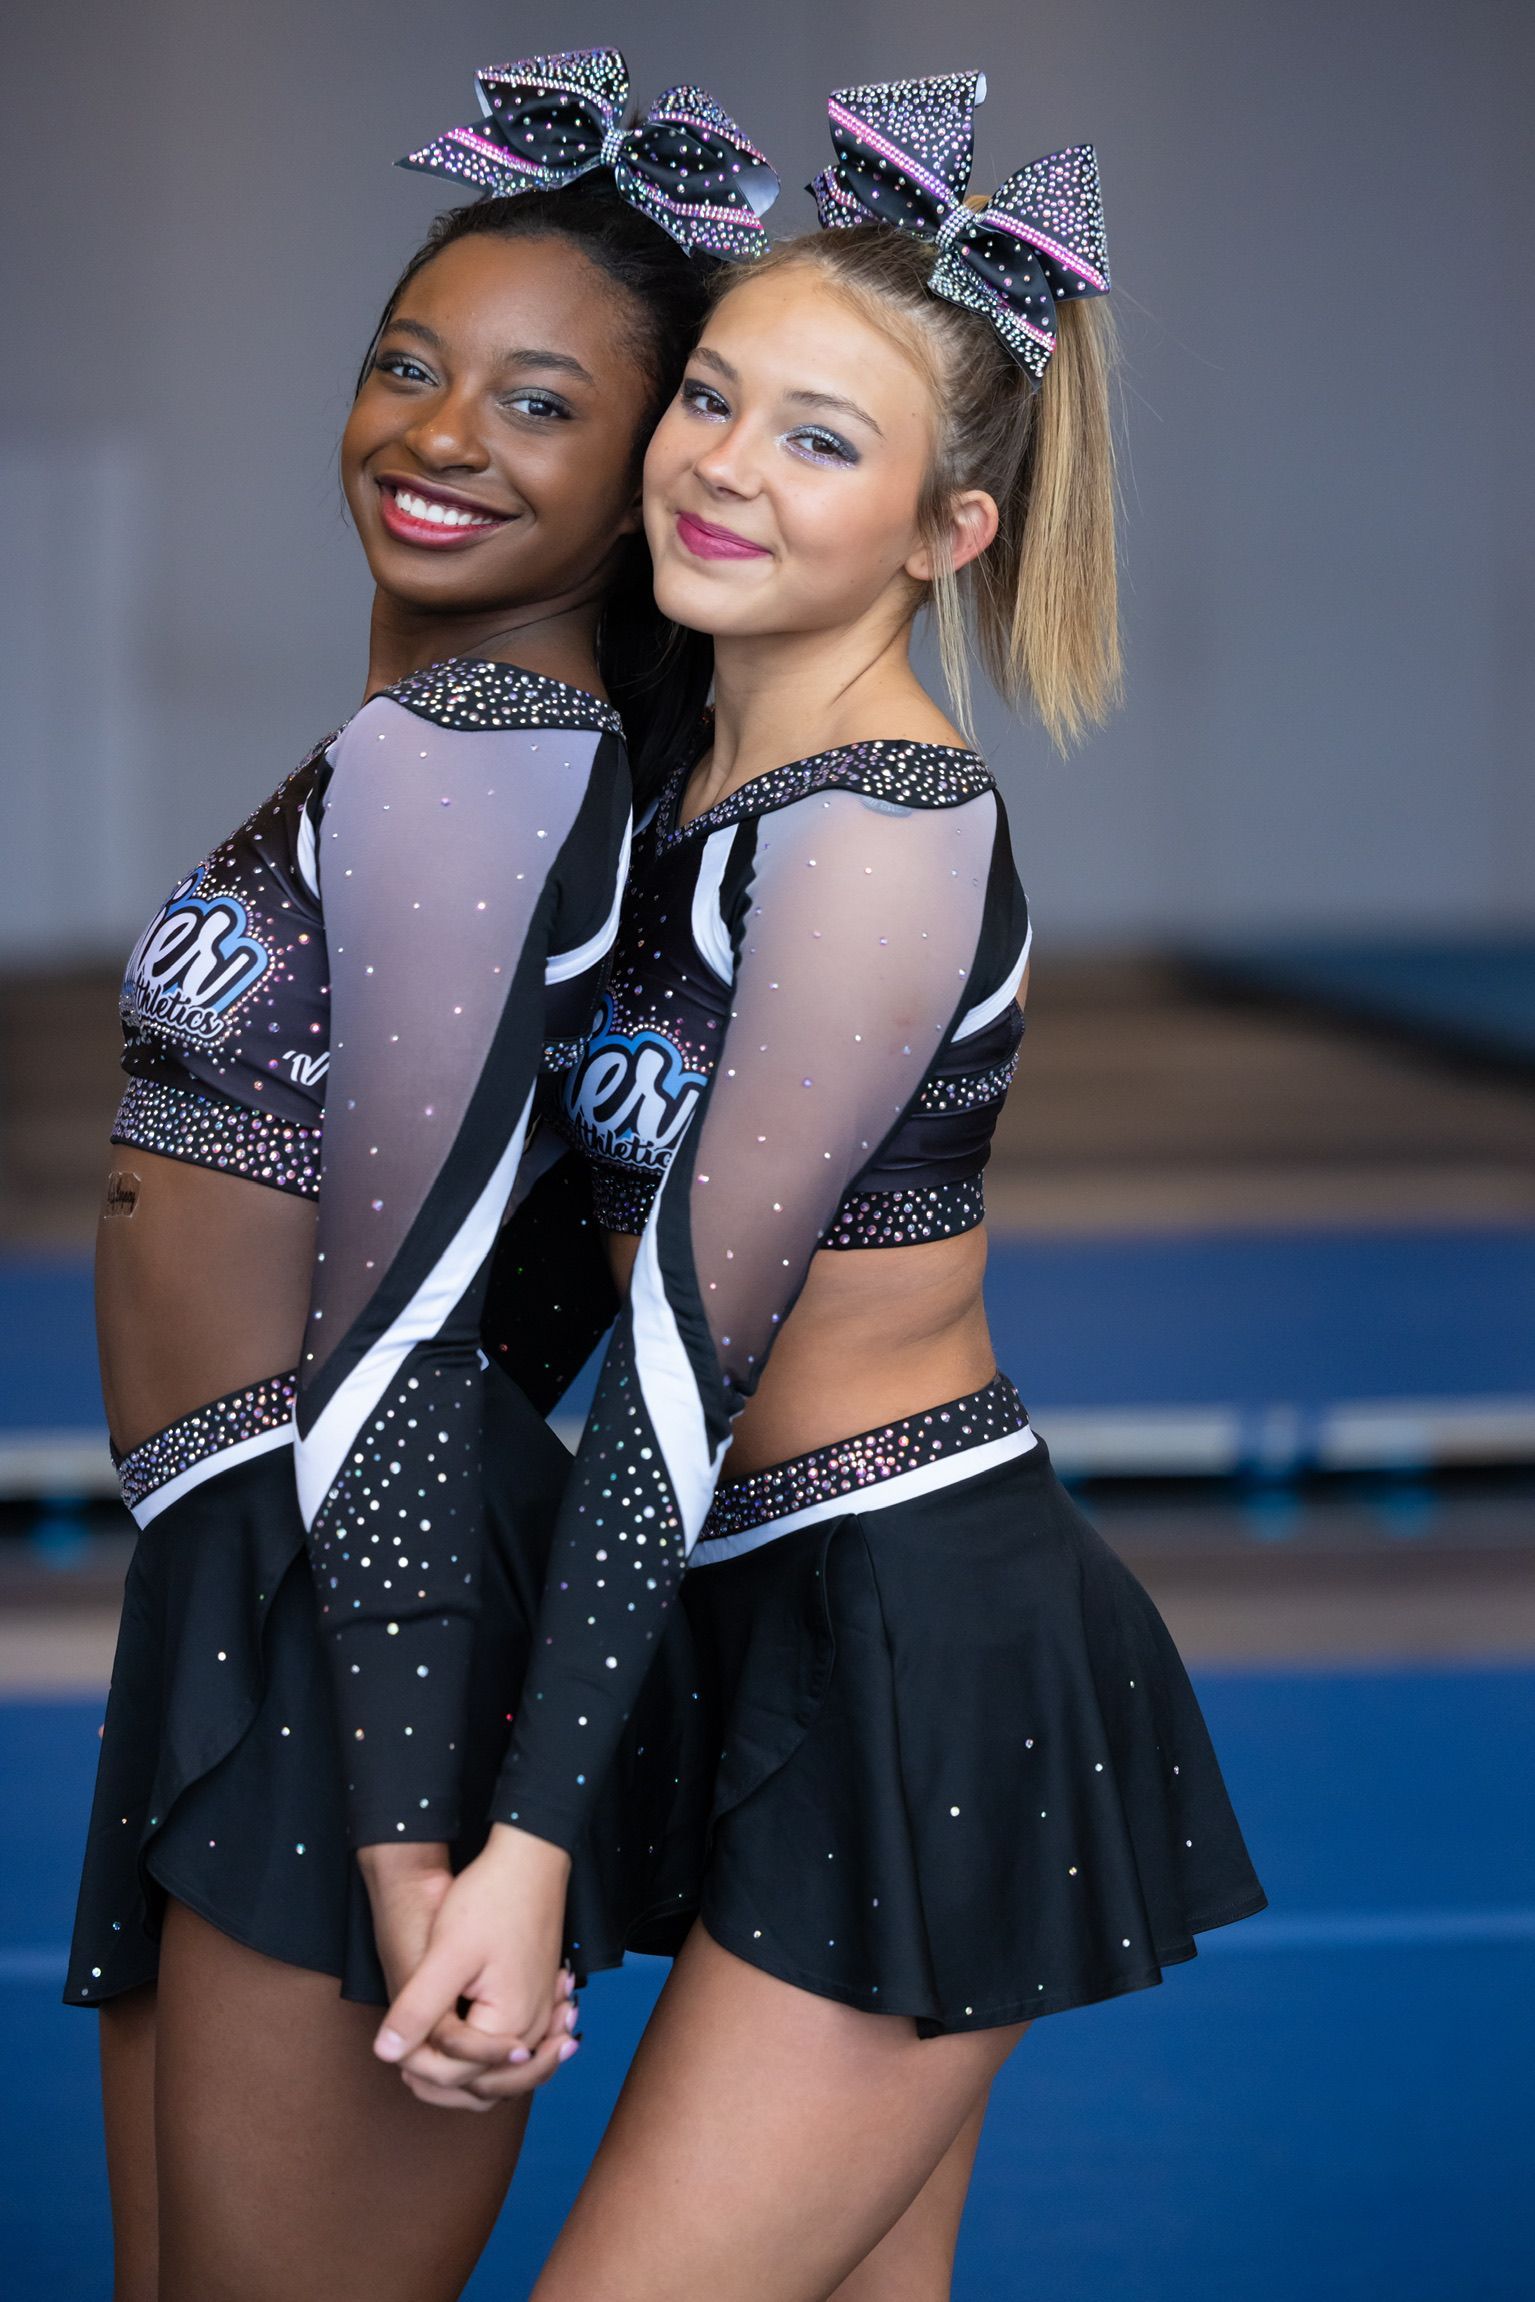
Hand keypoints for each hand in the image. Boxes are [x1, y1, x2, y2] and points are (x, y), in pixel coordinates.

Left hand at [373, 1823, 577, 2105]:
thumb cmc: (490, 1899)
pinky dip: (489, 2055)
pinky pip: (515, 2044)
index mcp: (511, 2023)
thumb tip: (385, 2053)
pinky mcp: (539, 1994)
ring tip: (427, 2067)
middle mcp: (533, 2026)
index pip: (458, 2075)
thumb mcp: (446, 1955)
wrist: (529, 1858)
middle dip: (443, 2079)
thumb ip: (418, 2009)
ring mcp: (541, 2011)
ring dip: (467, 2074)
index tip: (393, 2047)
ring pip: (501, 2069)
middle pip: (486, 2083)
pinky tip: (464, 2043)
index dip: (418, 2067)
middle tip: (406, 2069)